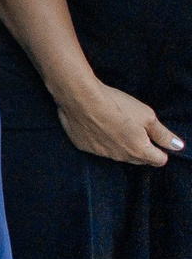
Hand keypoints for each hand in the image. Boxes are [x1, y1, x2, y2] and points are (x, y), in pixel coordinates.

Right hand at [55, 77, 182, 165]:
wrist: (81, 98)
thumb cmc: (117, 105)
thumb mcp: (147, 116)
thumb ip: (163, 134)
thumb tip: (178, 146)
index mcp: (140, 151)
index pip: (159, 160)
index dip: (161, 150)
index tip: (156, 138)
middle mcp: (121, 157)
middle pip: (139, 159)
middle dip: (141, 148)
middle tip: (137, 129)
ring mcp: (101, 153)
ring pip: (118, 154)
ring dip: (120, 144)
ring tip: (115, 124)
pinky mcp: (84, 146)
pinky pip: (98, 147)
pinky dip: (101, 139)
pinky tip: (97, 124)